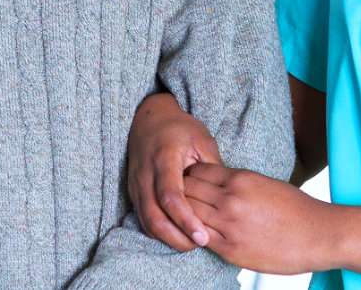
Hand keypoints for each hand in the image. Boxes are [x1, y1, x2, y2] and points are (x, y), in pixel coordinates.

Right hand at [126, 92, 220, 251]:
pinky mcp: (134, 193)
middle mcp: (145, 174)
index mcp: (163, 158)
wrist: (148, 119)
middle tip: (201, 243)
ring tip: (193, 242)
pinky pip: (144, 220)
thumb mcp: (202, 140)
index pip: (170, 196)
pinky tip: (179, 233)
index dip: (186, 220)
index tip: (203, 237)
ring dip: (169, 238)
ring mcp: (136, 185)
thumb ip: (212, 169)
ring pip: (148, 222)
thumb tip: (226, 199)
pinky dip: (161, 232)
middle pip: (155, 217)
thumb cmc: (179, 129)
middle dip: (178, 237)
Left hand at [184, 163, 335, 274]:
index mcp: (240, 179)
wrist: (319, 235)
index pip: (197, 171)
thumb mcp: (264, 183)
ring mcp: (228, 225)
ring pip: (189, 214)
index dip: (188, 176)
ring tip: (182, 216)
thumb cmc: (296, 208)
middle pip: (187, 190)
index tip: (187, 181)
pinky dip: (194, 234)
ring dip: (183, 215)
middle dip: (180, 193)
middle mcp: (230, 199)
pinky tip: (195, 233)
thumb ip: (238, 182)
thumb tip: (217, 183)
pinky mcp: (230, 249)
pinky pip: (200, 238)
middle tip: (178, 198)